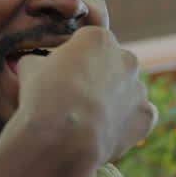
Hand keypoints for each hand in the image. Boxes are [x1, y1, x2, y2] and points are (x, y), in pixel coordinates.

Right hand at [14, 26, 157, 176]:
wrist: (61, 138)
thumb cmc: (43, 98)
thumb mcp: (29, 67)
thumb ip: (40, 60)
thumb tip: (38, 64)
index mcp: (99, 38)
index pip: (88, 44)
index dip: (73, 62)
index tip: (62, 78)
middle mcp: (126, 58)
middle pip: (112, 65)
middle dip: (98, 78)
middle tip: (77, 100)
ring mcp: (139, 88)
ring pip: (127, 91)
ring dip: (113, 101)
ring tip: (90, 121)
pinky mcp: (146, 116)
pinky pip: (141, 116)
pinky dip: (129, 122)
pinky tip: (109, 131)